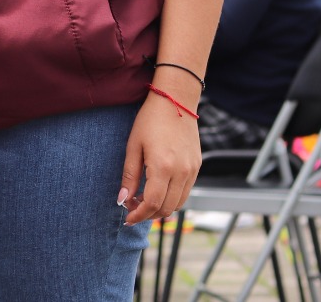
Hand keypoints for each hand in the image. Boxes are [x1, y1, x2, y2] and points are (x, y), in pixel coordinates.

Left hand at [119, 79, 201, 225]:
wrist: (175, 102)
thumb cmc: (149, 121)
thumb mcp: (133, 146)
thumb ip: (129, 175)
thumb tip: (122, 200)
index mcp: (163, 166)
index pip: (152, 203)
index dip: (139, 215)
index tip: (127, 219)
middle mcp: (181, 172)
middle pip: (166, 207)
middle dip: (148, 214)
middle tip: (132, 209)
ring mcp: (192, 170)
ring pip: (178, 203)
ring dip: (161, 208)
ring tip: (143, 200)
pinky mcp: (197, 166)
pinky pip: (186, 191)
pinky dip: (172, 198)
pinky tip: (158, 190)